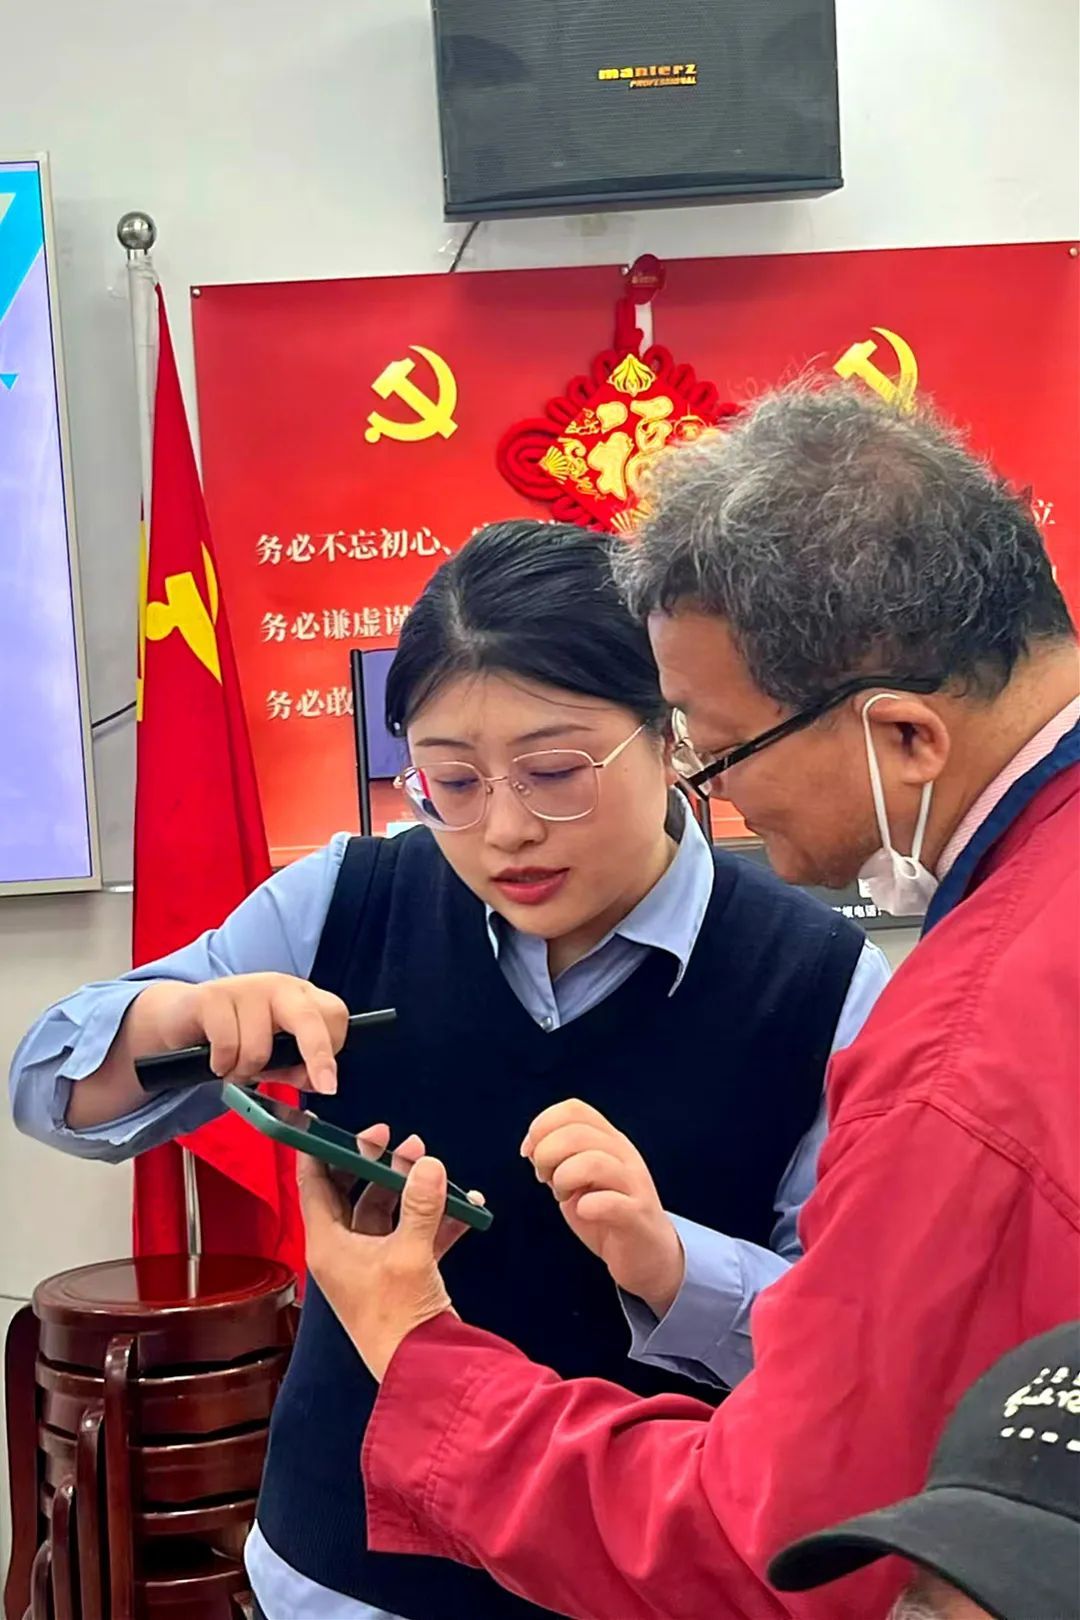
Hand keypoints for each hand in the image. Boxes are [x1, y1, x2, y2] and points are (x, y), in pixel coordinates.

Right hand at [141, 972, 349, 1094]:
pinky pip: (227, 1046)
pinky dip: (221, 1065)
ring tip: (234, 1066)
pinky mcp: (212, 996)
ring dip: (244, 1071)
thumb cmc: (234, 1036)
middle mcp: (278, 987)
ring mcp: (246, 988)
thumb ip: (296, 1068)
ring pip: (259, 1048)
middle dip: (319, 1056)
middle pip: (309, 1019)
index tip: (325, 1081)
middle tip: (324, 1087)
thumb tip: (314, 1081)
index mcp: (300, 998)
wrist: (179, 1017)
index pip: (334, 1014)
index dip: (332, 1049)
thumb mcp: (272, 1055)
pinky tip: (216, 1060)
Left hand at [299, 1124, 472, 1380]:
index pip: (313, 1185)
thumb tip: (428, 1163)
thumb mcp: (410, 1254)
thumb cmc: (399, 1318)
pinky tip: (467, 1203)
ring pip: (386, 1210)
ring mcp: (372, 1262)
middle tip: (397, 1139)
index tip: (334, 1125)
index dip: (321, 1151)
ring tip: (432, 1163)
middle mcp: (344, 1251)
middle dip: (376, 1163)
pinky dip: (437, 1217)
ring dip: (408, 1186)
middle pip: (352, 1192)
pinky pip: (414, 1233)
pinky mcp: (400, 1273)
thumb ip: (421, 1205)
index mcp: (328, 1244)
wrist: (424, 1369)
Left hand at [522, 1099, 684, 1317]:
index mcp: (608, 1139)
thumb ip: (559, 1160)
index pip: (574, 1110)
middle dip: (547, 1154)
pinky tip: (582, 1211)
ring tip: (561, 1196)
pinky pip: (612, 1202)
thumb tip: (531, 1147)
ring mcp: (633, 1184)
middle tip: (544, 1178)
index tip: (529, 1152)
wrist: (649, 1253)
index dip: (542, 1125)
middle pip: (577, 1132)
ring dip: (565, 1178)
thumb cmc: (608, 1214)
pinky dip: (588, 1205)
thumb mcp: (579, 1179)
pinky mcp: (637, 1216)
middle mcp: (623, 1154)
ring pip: (594, 1162)